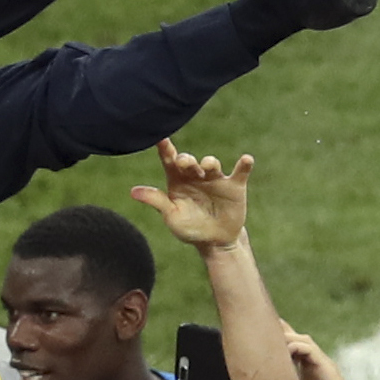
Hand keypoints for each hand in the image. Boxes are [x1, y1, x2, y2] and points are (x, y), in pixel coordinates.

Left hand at [127, 138, 252, 251]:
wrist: (215, 242)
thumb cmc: (189, 227)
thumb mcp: (172, 216)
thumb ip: (156, 201)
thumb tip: (133, 192)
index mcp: (177, 180)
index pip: (169, 161)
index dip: (165, 149)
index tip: (159, 137)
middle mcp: (195, 176)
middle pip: (189, 161)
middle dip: (186, 159)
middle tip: (184, 162)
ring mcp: (215, 179)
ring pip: (211, 163)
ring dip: (209, 163)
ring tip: (207, 167)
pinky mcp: (234, 187)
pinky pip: (240, 172)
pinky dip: (244, 165)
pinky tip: (246, 160)